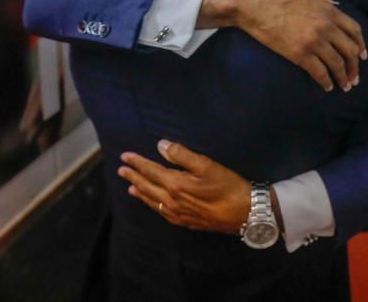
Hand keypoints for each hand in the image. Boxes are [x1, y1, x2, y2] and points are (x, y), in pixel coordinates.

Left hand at [118, 140, 253, 233]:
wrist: (245, 213)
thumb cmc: (228, 186)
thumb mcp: (207, 165)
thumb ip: (182, 155)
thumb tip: (161, 145)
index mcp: (176, 185)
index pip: (151, 171)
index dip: (137, 163)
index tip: (125, 156)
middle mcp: (172, 201)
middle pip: (148, 187)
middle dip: (134, 177)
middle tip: (121, 170)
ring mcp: (179, 214)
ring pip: (153, 202)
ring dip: (141, 192)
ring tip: (131, 187)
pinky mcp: (187, 222)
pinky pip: (162, 213)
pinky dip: (153, 206)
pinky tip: (154, 204)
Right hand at [199, 0, 365, 91]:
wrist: (255, 3)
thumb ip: (325, 2)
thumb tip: (335, 8)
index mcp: (330, 11)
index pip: (355, 30)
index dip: (361, 45)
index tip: (363, 56)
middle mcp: (327, 27)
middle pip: (350, 50)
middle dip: (355, 66)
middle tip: (355, 77)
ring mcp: (314, 41)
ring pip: (337, 64)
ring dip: (343, 77)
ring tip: (345, 86)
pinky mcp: (300, 54)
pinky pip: (319, 72)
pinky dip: (326, 82)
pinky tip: (327, 87)